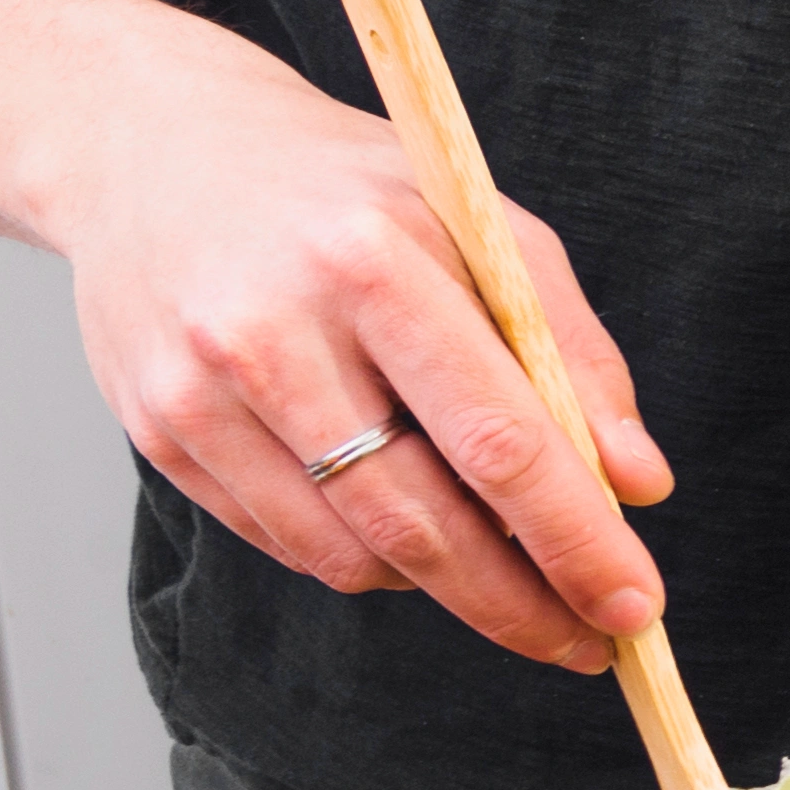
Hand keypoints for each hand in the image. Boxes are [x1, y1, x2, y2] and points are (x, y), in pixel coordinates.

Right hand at [45, 51, 674, 672]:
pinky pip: (290, 543)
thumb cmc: (343, 192)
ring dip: (448, 589)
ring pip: (355, 554)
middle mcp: (274, 335)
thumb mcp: (479, 226)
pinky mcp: (158, 433)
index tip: (636, 606)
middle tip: (592, 641)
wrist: (150, 148)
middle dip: (523, 604)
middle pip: (423, 524)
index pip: (498, 442)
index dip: (576, 542)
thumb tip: (639, 485)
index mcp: (374, 264)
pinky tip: (405, 527)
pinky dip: (368, 558)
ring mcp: (201, 393)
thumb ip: (569, 353)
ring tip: (504, 574)